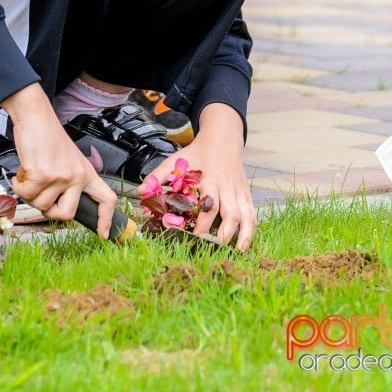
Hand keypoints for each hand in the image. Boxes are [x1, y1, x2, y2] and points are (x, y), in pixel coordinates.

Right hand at [2, 83, 116, 237]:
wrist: (36, 117)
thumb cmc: (48, 138)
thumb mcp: (68, 160)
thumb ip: (68, 181)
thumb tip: (57, 205)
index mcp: (86, 172)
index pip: (106, 198)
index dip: (106, 219)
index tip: (105, 234)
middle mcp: (77, 176)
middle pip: (66, 214)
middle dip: (49, 211)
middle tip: (40, 195)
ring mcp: (61, 177)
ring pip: (41, 205)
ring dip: (30, 193)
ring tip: (31, 174)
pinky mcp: (43, 175)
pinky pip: (26, 194)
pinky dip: (19, 184)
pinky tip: (22, 171)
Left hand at [138, 102, 256, 249]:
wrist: (223, 138)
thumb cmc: (198, 152)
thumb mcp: (177, 159)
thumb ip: (158, 175)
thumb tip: (140, 191)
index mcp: (210, 178)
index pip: (209, 204)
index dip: (203, 223)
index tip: (194, 237)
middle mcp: (227, 186)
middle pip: (231, 213)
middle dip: (225, 234)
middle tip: (214, 249)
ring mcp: (238, 191)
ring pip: (246, 215)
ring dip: (244, 235)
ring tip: (237, 252)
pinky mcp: (245, 193)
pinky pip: (252, 213)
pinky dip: (251, 229)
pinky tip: (246, 242)